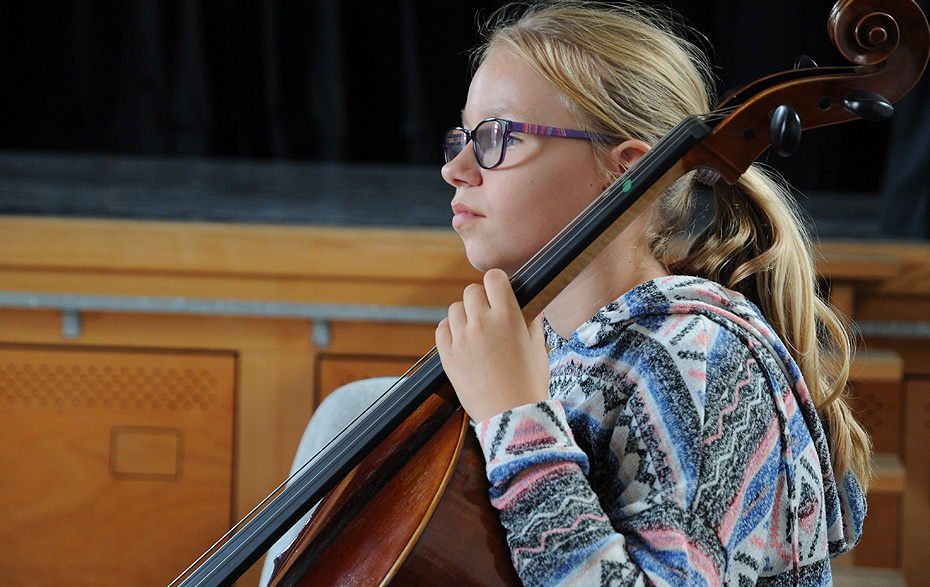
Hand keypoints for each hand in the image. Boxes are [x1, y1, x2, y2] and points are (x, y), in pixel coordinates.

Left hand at [435, 268, 549, 422]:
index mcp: (508, 316)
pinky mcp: (448, 355)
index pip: (493, 278)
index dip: (496, 283)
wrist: (512, 415)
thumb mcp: (539, 348)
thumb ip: (532, 324)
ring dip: (464, 315)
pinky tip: (461, 340)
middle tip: (488, 314)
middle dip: (480, 299)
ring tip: (475, 330)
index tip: (498, 292)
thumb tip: (530, 311)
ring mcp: (462, 339)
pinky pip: (441, 329)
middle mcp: (482, 323)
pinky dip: (450, 330)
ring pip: (455, 309)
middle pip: (471, 291)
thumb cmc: (530, 383)